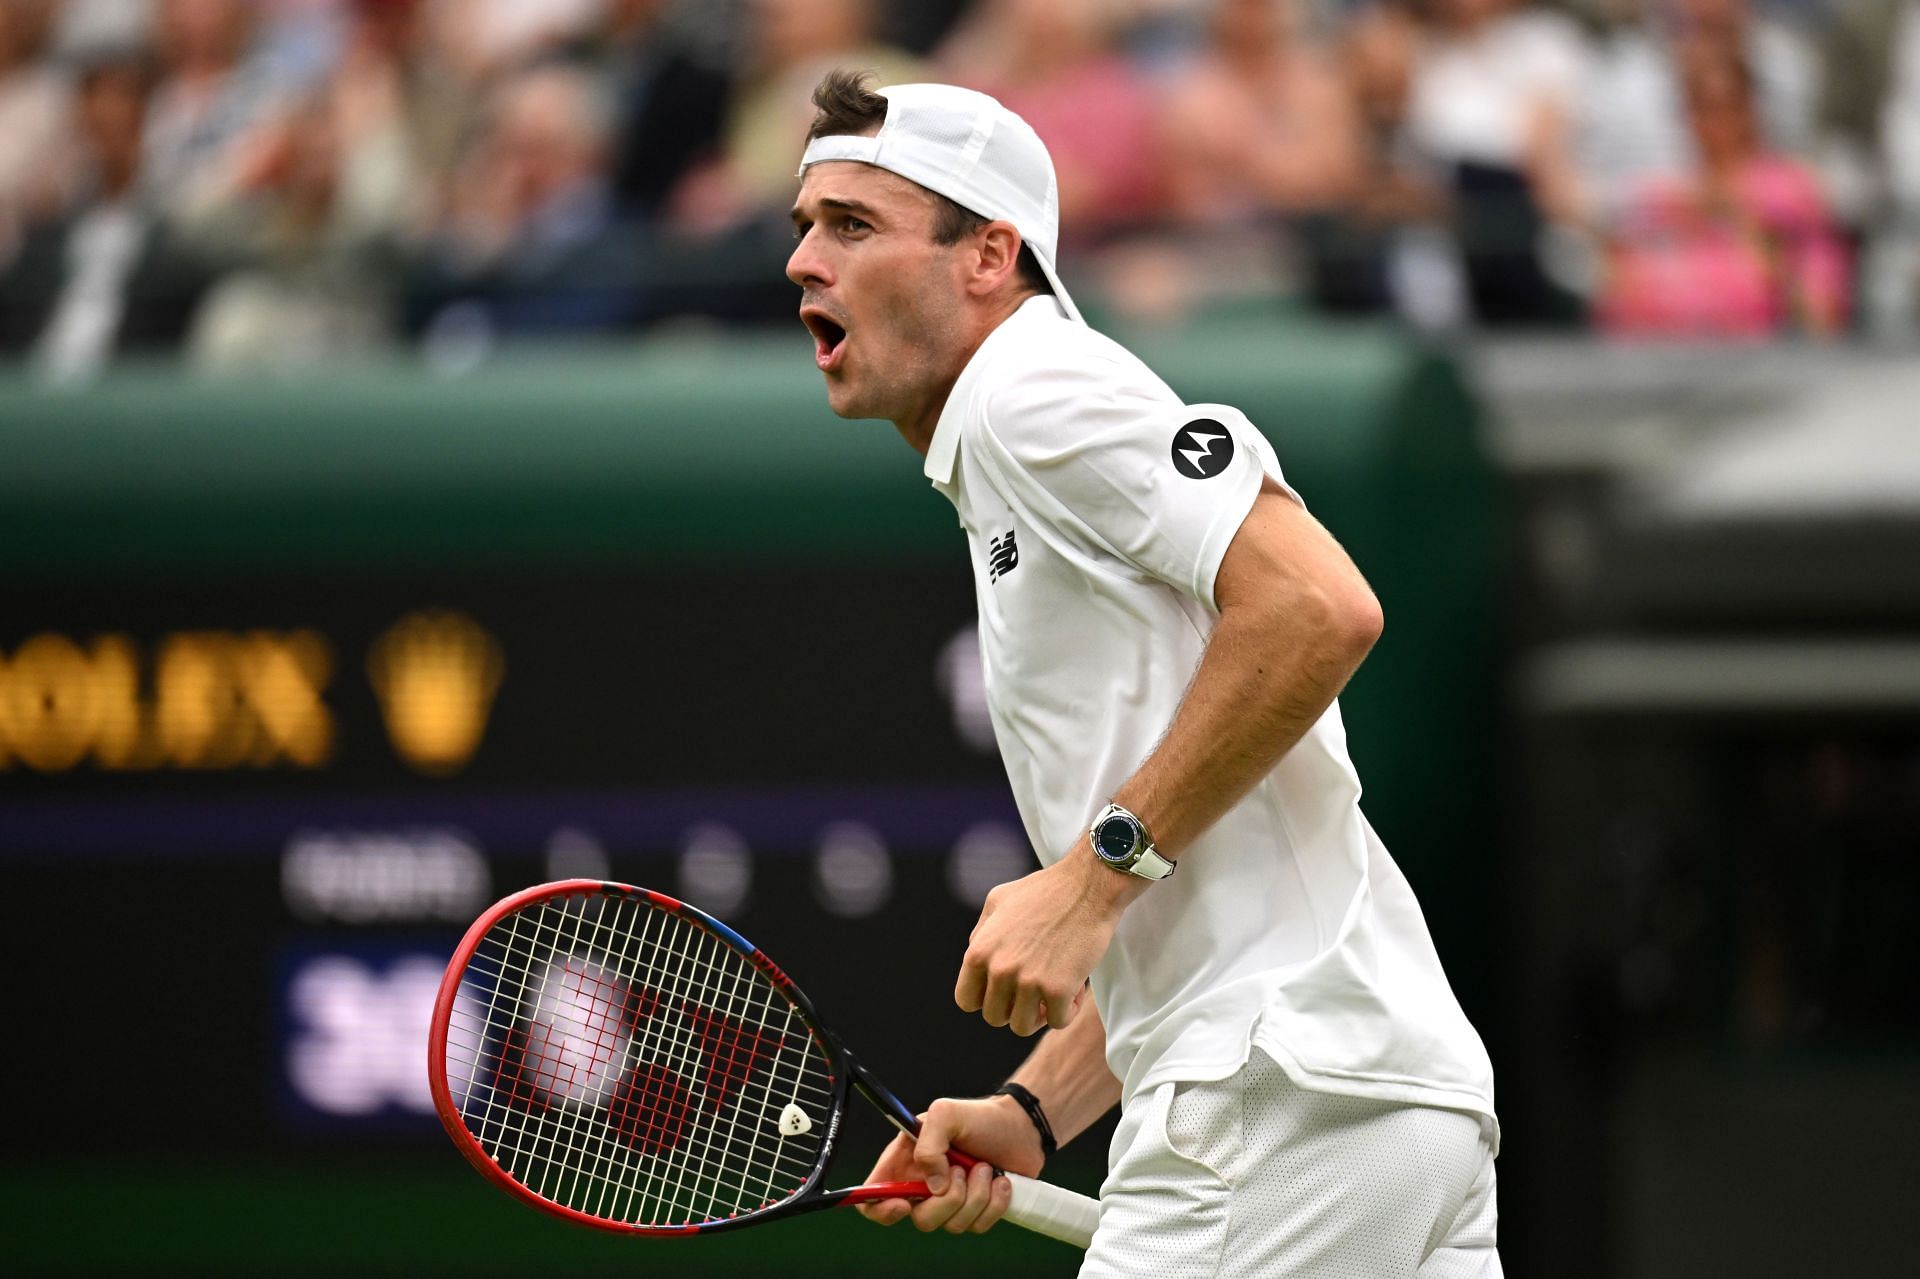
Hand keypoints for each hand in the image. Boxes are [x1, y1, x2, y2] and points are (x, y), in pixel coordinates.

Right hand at [854, 1095, 1039, 1232]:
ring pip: (952, 1225)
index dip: (880, 1208)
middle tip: (962, 1170)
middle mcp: (924, 1186)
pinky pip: (977, 1226)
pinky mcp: (975, 1212)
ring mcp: (950, 1202)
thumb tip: (933, 1186)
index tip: (904, 1204)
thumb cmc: (980, 1117)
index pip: (874, 1198)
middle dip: (947, 1200)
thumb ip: (928, 1144)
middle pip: (920, 1220)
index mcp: (905, 1162)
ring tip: (984, 1168)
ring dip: (975, 1196)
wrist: (1020, 1127)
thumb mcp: (946, 1114)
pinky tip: (999, 1180)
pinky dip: (993, 1203)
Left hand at [955, 844, 1139, 1035]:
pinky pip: (1058, 1022)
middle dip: (1013, 1007)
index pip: (966, 1000)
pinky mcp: (1059, 989)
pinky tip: (1075, 990)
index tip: (1003, 993)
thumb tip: (976, 960)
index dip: (984, 999)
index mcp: (979, 951)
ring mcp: (1028, 982)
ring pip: (1023, 1026)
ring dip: (1039, 1014)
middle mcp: (999, 970)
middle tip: (1032, 991)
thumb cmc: (1045, 890)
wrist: (1087, 886)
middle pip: (994, 1017)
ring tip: (1052, 993)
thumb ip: (981, 935)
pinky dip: (1068, 1011)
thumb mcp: (997, 902)